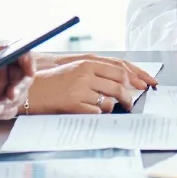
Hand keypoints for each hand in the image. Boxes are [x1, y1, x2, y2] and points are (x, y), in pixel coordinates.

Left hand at [0, 44, 35, 126]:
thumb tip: (10, 46)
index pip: (20, 57)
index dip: (29, 62)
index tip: (28, 70)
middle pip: (23, 78)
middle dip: (20, 87)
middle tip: (10, 94)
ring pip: (18, 96)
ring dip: (11, 101)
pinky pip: (9, 111)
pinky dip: (4, 111)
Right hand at [28, 59, 142, 113]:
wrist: (29, 91)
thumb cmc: (54, 82)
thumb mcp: (75, 70)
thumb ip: (97, 73)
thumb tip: (123, 82)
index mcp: (86, 63)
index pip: (120, 69)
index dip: (136, 78)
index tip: (146, 85)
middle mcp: (84, 74)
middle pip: (119, 85)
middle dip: (129, 97)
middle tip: (131, 103)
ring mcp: (79, 90)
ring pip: (109, 101)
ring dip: (112, 107)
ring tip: (107, 108)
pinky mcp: (73, 105)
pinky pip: (96, 113)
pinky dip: (97, 114)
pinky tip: (89, 112)